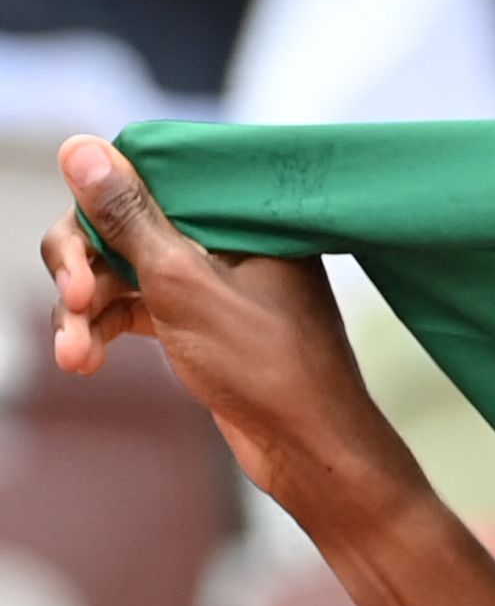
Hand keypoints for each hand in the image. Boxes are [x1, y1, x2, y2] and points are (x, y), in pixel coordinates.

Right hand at [40, 138, 414, 521]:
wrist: (313, 455)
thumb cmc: (269, 369)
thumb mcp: (185, 283)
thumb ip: (130, 217)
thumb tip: (84, 150)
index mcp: (244, 215)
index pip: (150, 177)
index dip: (102, 203)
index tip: (82, 250)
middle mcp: (229, 240)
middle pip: (123, 225)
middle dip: (83, 264)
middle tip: (72, 301)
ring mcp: (213, 282)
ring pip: (121, 270)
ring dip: (84, 308)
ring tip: (71, 354)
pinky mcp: (199, 321)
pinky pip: (133, 307)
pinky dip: (102, 330)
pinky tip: (81, 360)